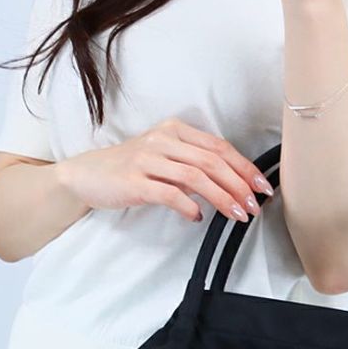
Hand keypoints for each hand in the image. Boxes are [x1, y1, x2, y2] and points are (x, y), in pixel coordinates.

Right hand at [56, 118, 275, 223]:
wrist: (85, 174)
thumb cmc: (129, 169)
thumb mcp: (163, 158)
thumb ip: (192, 166)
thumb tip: (229, 185)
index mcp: (175, 130)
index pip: (219, 147)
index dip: (244, 167)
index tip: (262, 186)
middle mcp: (163, 140)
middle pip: (212, 162)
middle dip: (239, 185)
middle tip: (255, 205)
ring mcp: (148, 159)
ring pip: (196, 177)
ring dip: (222, 198)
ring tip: (238, 215)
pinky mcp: (135, 181)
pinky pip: (170, 194)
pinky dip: (188, 206)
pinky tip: (198, 218)